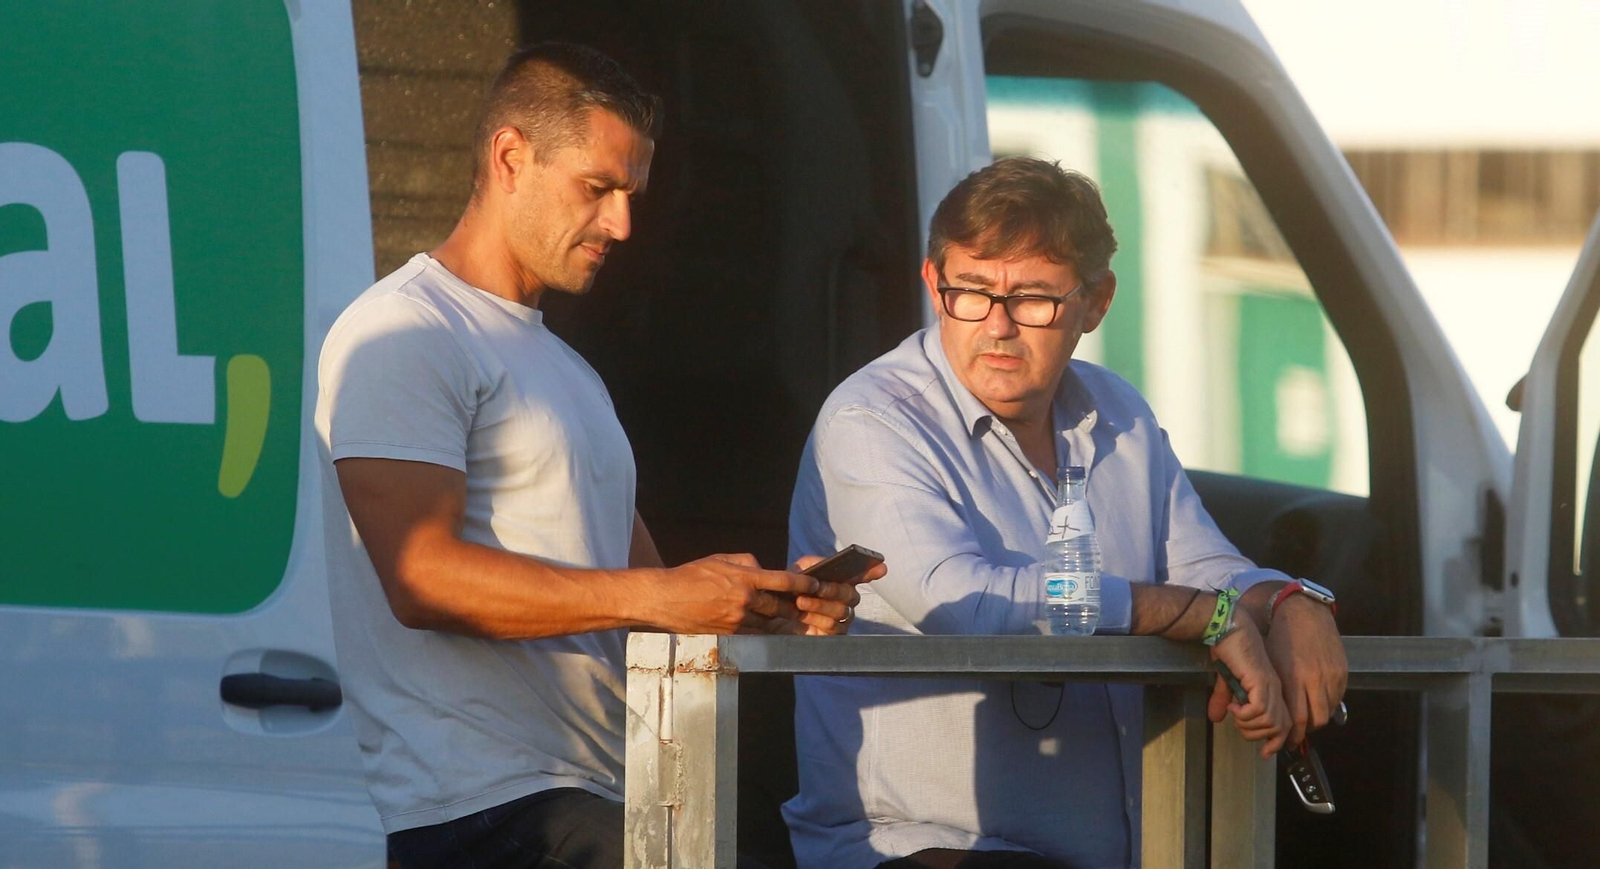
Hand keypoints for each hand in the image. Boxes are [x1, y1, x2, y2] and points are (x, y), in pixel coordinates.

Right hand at [655, 553, 819, 634]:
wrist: (666, 599)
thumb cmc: (692, 575)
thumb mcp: (721, 559)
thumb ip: (747, 562)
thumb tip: (763, 568)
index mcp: (744, 579)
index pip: (782, 580)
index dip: (803, 583)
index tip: (815, 583)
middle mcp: (744, 601)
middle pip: (780, 606)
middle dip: (795, 605)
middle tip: (808, 605)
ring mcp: (737, 621)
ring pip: (769, 623)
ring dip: (781, 621)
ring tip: (793, 619)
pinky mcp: (729, 635)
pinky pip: (754, 634)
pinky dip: (764, 631)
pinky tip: (770, 629)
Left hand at [787, 555, 886, 634]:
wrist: (771, 616)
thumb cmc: (788, 591)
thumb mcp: (796, 572)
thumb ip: (811, 564)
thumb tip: (825, 564)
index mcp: (840, 581)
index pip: (861, 575)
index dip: (872, 572)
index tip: (881, 567)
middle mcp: (845, 600)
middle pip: (851, 595)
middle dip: (834, 590)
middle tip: (817, 587)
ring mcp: (841, 619)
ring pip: (841, 611)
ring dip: (820, 605)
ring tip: (800, 601)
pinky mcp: (833, 636)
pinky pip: (833, 628)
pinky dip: (816, 619)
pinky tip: (802, 616)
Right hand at [1207, 617, 1290, 758]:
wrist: (1225, 628)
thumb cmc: (1227, 649)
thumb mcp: (1225, 681)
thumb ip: (1224, 699)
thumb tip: (1216, 718)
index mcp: (1272, 689)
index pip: (1285, 724)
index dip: (1277, 742)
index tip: (1265, 752)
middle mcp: (1275, 689)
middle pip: (1280, 728)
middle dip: (1258, 736)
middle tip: (1238, 726)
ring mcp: (1269, 685)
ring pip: (1270, 722)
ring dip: (1249, 725)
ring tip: (1234, 714)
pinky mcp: (1260, 681)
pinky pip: (1259, 710)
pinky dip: (1245, 715)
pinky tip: (1233, 706)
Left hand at [1265, 594, 1347, 747]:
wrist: (1304, 612)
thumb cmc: (1278, 637)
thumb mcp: (1266, 663)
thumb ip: (1264, 689)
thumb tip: (1248, 715)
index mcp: (1292, 678)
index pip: (1296, 719)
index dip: (1290, 735)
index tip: (1283, 742)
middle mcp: (1314, 680)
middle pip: (1314, 721)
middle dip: (1304, 734)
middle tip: (1295, 737)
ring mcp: (1331, 676)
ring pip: (1327, 712)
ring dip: (1316, 721)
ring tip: (1305, 721)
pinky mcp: (1342, 672)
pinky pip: (1337, 699)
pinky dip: (1327, 706)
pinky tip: (1316, 703)